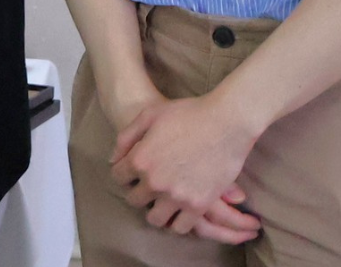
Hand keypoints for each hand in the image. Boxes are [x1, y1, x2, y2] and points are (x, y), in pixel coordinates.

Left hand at [111, 94, 262, 241]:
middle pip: (134, 200)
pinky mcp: (198, 205)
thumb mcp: (150, 115)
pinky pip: (181, 227)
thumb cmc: (188, 113)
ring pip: (156, 219)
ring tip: (162, 202)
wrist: (227, 122)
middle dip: (138, 192)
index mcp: (140, 159)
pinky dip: (177, 222)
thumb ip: (127, 137)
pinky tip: (180, 211)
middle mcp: (154, 182)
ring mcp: (176, 196)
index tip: (132, 172)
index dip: (124, 173)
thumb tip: (113, 159)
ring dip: (156, 210)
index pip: (118, 177)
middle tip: (148, 187)